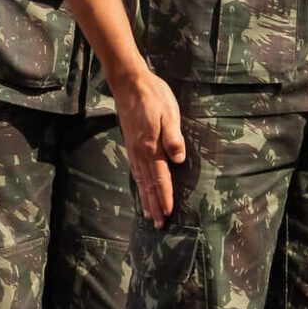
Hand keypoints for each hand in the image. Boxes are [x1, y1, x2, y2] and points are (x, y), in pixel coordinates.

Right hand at [111, 63, 186, 226]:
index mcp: (152, 147)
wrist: (129, 83)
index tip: (168, 213)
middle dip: (154, 205)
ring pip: (140, 180)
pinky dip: (138, 185)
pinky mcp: (131, 145)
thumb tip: (178, 160)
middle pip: (148, 185)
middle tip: (158, 224)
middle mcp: (140, 153)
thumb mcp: (169, 113)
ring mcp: (133, 150)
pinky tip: (140, 189)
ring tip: (148, 214)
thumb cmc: (153, 96)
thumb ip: (173, 137)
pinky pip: (134, 171)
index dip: (165, 196)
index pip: (160, 178)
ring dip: (145, 199)